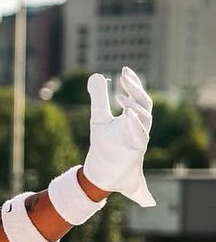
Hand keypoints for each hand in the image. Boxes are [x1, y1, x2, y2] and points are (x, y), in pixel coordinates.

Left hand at [82, 66, 153, 206]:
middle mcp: (140, 126)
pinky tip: (127, 113)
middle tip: (124, 76)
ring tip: (121, 96)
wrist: (101, 172)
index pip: (137, 96)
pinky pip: (141, 135)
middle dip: (136, 89)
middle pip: (144, 103)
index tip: (124, 69)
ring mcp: (140, 137)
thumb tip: (95, 75)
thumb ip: (99, 98)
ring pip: (146, 118)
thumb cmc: (103, 145)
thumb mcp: (99, 117)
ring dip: (135, 105)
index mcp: (133, 117)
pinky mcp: (137, 150)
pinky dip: (135, 123)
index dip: (133, 82)